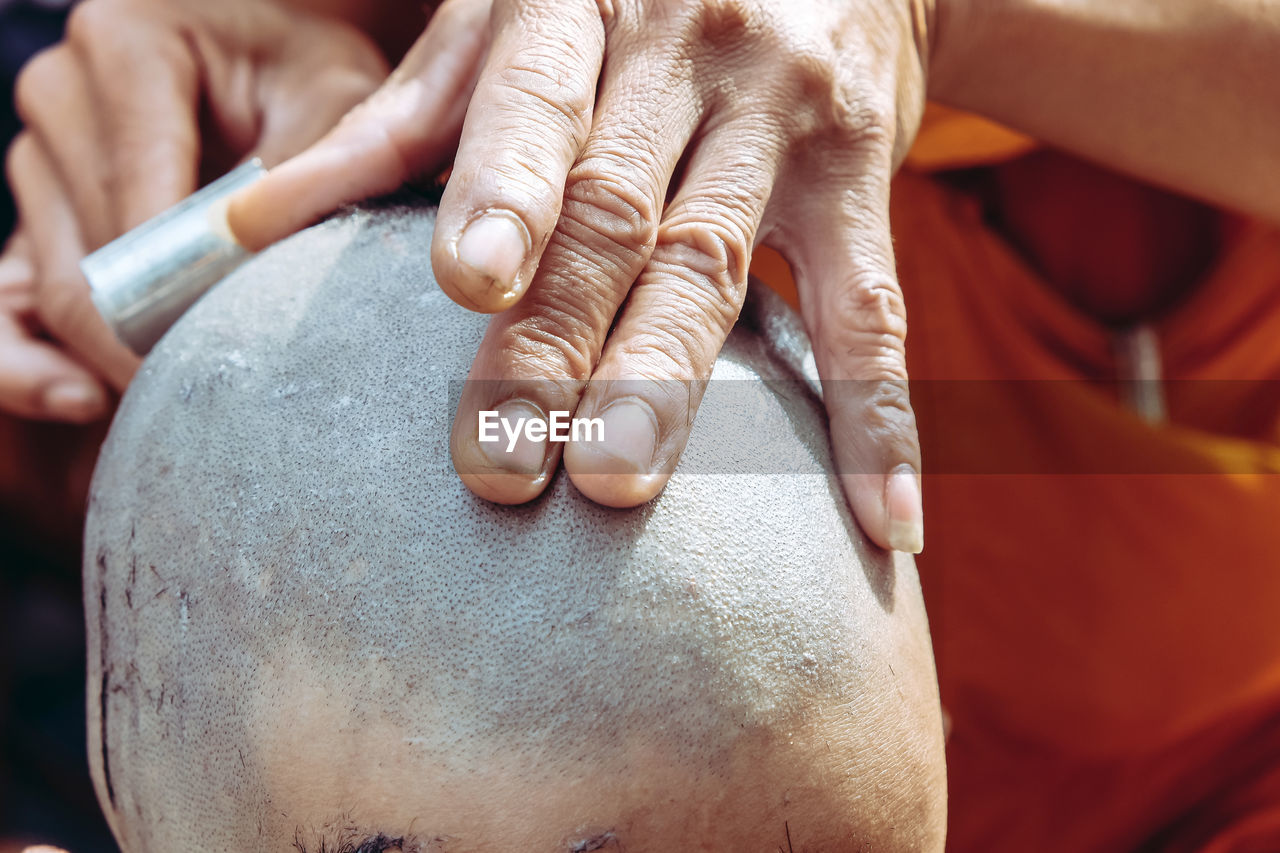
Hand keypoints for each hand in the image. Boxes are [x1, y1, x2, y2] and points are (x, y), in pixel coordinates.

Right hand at [3, 0, 390, 409]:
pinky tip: (86, 401)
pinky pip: (13, 299)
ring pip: (51, 289)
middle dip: (149, 339)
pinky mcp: (37, 204)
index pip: (141, 205)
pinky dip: (40, 361)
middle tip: (215, 401)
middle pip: (87, 260)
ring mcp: (38, 151)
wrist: (269, 50)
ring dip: (116, 352)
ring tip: (184, 400)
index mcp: (123, 43)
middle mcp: (58, 92)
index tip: (228, 363)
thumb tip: (267, 270)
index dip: (183, 300)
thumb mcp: (332, 99)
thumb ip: (306, 176)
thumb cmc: (307, 70)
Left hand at [231, 0, 931, 551]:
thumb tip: (257, 221)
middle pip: (619, 210)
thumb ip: (406, 117)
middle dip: (559, 338)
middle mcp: (692, 49)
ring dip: (672, 381)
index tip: (466, 282)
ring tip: (614, 481)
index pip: (542, 101)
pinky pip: (874, 313)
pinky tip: (883, 523)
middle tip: (501, 463)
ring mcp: (786, 116)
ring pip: (723, 262)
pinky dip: (876, 421)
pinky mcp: (865, 179)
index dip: (506, 188)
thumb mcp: (517, 15)